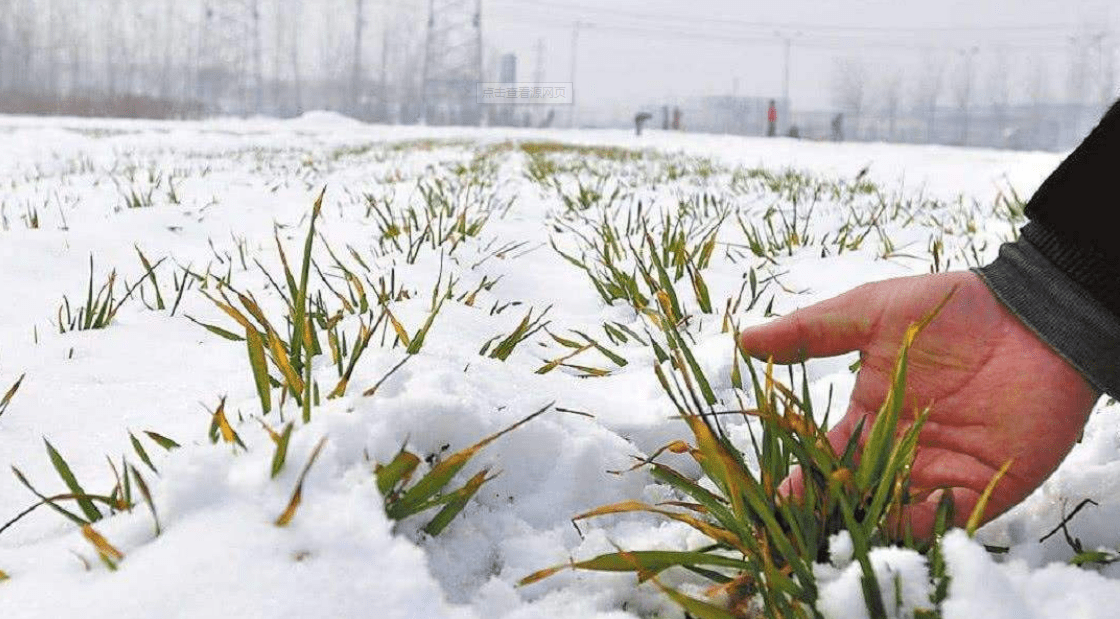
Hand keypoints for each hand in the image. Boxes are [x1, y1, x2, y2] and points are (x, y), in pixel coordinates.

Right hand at [738, 271, 1099, 536]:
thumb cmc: (950, 308)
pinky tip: (897, 519)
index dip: (800, 477)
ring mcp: (942, 471)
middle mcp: (901, 452)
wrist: (1032, 315)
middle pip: (855, 494)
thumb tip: (745, 341)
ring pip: (895, 513)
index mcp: (870, 417)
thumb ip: (811, 331)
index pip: (825, 458)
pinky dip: (922, 524)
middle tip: (803, 520)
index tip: (776, 490)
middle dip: (828, 511)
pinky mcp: (986, 485)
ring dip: (868, 522)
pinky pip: (947, 517)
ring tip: (844, 526)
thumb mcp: (871, 312)